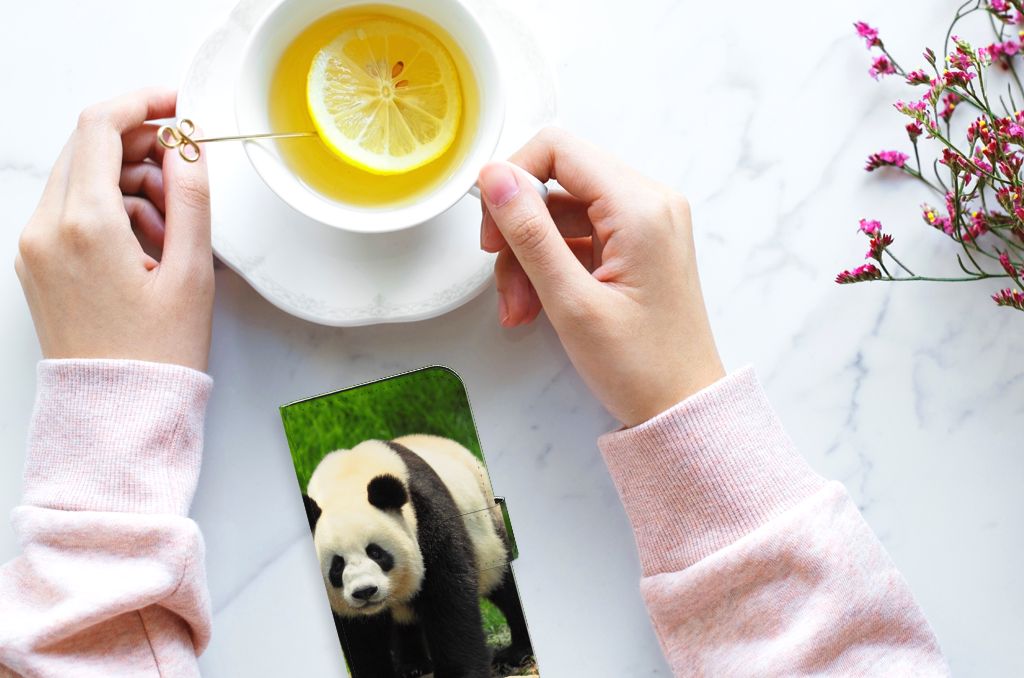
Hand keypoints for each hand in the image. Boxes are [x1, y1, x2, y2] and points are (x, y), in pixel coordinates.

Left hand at [15, 88, 213, 371]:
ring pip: (81, 178)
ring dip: (129, 182)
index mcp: (85, 225)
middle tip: (185, 173)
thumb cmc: (157, 354)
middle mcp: (47, 229)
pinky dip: (110, 210)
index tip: (177, 105)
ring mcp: (35, 246)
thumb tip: (188, 147)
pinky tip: (147, 245)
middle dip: (140, 147)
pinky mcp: (37, 263)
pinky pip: (72, 211)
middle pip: (88, 148)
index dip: (143, 103)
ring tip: (173, 228)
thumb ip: (192, 198)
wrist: (117, 412)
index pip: (101, 127)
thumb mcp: (192, 272)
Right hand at [478, 128, 723, 426]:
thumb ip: (529, 233)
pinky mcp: (637, 245)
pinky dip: (550, 267)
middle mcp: (649, 203)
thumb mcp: (571, 301)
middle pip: (557, 182)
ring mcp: (645, 224)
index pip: (558, 149)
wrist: (683, 408)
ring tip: (519, 309)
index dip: (513, 179)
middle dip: (519, 230)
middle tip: (502, 280)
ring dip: (529, 257)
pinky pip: (578, 237)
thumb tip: (494, 177)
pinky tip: (536, 307)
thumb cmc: (640, 366)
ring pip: (561, 213)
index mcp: (640, 207)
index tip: (492, 228)